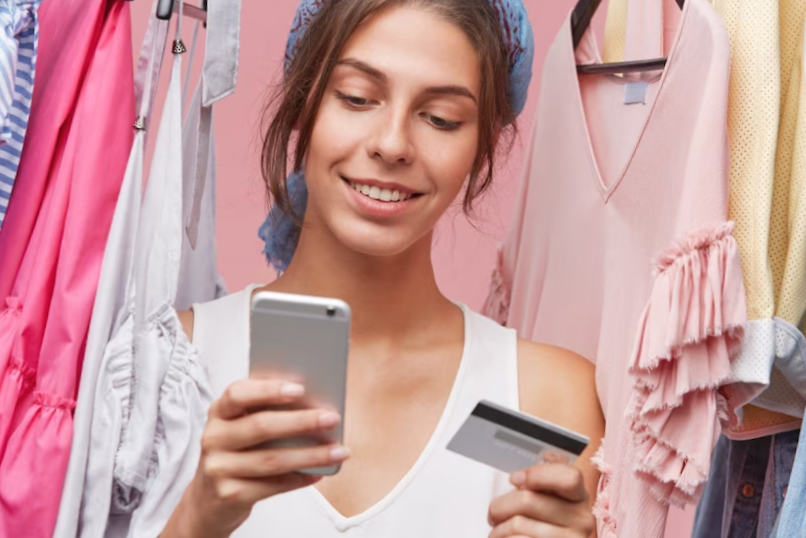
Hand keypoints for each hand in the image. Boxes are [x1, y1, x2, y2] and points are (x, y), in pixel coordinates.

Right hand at [165, 378, 349, 537]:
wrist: (210, 498)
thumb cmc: (237, 451)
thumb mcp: (242, 425)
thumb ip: (268, 410)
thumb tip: (315, 403)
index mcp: (219, 411)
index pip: (238, 393)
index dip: (268, 389)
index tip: (300, 388)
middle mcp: (214, 437)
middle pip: (261, 426)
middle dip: (301, 421)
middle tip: (331, 419)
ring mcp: (218, 468)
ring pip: (272, 459)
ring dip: (311, 455)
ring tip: (337, 451)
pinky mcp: (229, 494)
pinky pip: (273, 486)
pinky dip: (300, 478)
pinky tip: (319, 472)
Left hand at [488, 454, 594, 537]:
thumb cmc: (542, 523)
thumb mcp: (548, 495)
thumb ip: (546, 474)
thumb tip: (548, 456)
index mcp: (578, 495)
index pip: (569, 477)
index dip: (537, 474)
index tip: (515, 479)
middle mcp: (580, 519)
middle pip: (528, 500)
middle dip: (500, 506)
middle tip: (495, 513)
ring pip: (517, 524)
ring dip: (498, 529)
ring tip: (500, 531)